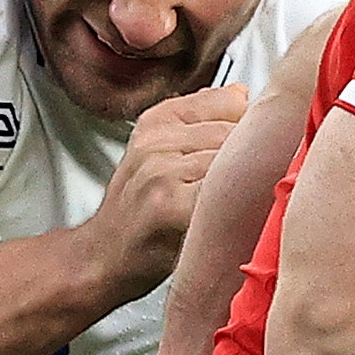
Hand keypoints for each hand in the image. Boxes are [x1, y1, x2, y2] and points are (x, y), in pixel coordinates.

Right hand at [81, 83, 250, 296]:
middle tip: (248, 188)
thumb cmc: (138, 214)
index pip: (228, 101)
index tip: (252, 151)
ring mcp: (160, 172)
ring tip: (236, 207)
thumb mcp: (158, 154)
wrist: (101, 259)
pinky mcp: (169, 205)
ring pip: (232, 161)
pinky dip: (236, 205)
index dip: (251, 129)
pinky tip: (230, 219)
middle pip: (235, 132)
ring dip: (246, 186)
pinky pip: (223, 192)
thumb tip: (241, 95)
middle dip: (251, 160)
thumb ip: (200, 121)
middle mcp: (154, 142)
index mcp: (155, 123)